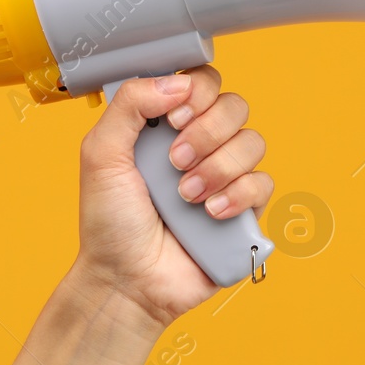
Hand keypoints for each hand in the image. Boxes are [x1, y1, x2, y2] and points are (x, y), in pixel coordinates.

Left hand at [72, 66, 272, 326]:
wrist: (127, 281)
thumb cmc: (110, 223)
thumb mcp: (100, 155)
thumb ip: (129, 105)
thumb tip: (176, 84)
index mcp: (167, 126)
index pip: (203, 84)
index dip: (196, 94)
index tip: (172, 119)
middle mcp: (201, 145)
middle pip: (235, 106)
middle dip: (208, 132)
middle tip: (176, 162)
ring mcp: (225, 176)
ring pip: (253, 142)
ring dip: (219, 167)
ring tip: (187, 196)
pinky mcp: (245, 209)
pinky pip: (264, 183)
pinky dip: (238, 195)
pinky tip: (210, 213)